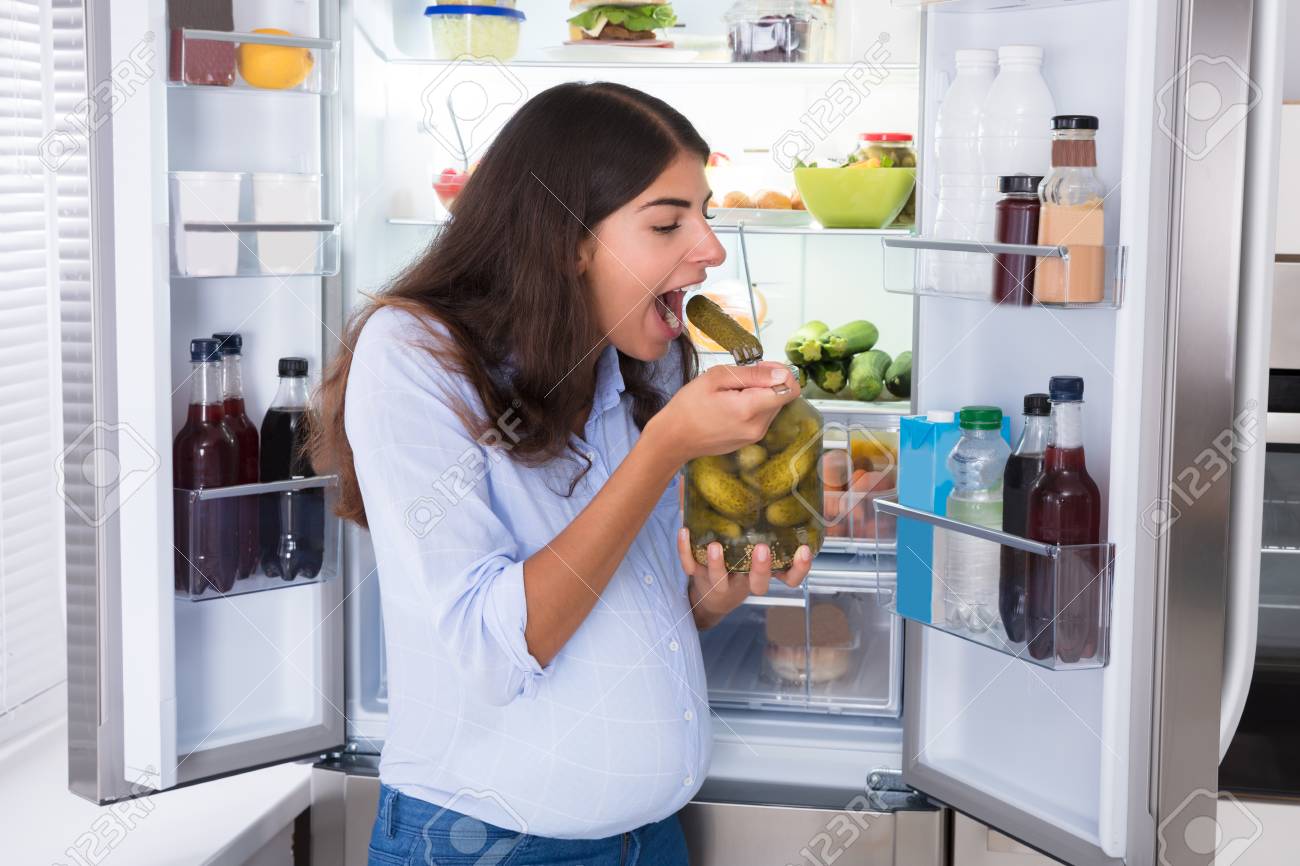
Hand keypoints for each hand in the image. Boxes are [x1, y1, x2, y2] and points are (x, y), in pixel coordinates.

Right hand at [646, 362, 799, 465]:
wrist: (673, 439)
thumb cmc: (689, 405)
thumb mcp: (716, 378)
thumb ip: (752, 374)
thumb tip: (782, 374)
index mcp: (750, 409)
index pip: (790, 389)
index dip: (780, 372)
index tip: (760, 367)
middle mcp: (758, 426)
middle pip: (782, 396)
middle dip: (768, 382)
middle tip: (741, 377)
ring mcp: (755, 436)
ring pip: (773, 406)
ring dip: (760, 394)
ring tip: (733, 392)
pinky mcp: (750, 440)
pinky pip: (762, 417)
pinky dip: (754, 406)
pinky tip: (731, 405)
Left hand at [678, 528, 811, 629]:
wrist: (712, 598)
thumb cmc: (743, 567)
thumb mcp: (760, 554)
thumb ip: (776, 531)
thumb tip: (798, 493)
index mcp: (764, 575)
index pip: (789, 579)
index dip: (799, 569)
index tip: (804, 550)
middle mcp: (744, 581)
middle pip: (757, 584)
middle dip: (760, 569)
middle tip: (762, 549)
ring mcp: (720, 581)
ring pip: (720, 579)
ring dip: (718, 564)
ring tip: (717, 546)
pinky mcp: (698, 575)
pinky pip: (689, 565)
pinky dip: (684, 549)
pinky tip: (684, 530)